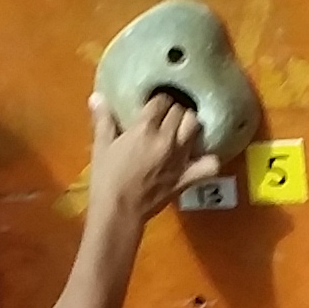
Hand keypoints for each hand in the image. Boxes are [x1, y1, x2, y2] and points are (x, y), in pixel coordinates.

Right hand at [88, 91, 210, 224]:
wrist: (119, 211)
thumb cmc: (107, 178)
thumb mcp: (101, 147)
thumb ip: (103, 119)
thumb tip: (98, 96)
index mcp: (145, 129)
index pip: (161, 101)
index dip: (158, 100)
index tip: (154, 104)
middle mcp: (167, 139)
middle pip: (180, 111)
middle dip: (174, 110)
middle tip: (166, 116)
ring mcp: (180, 158)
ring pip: (195, 128)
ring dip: (190, 124)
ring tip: (183, 128)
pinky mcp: (188, 177)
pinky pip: (210, 164)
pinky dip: (209, 159)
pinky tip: (202, 156)